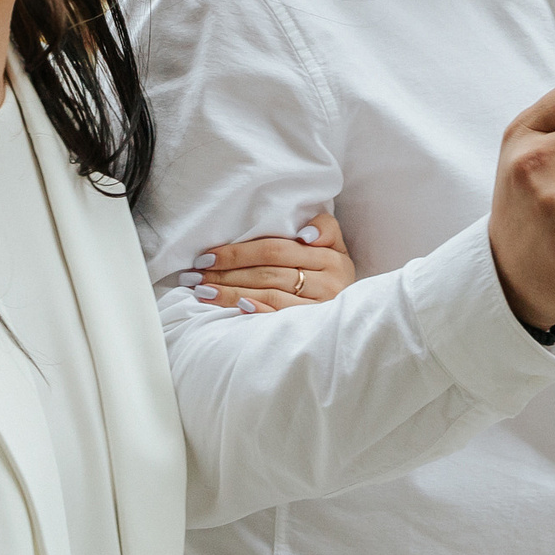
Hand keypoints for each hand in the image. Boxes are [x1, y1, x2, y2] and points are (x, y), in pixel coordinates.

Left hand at [183, 213, 353, 311]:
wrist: (358, 312)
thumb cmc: (332, 269)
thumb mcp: (335, 243)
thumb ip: (324, 228)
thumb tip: (304, 234)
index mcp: (331, 256)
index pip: (276, 250)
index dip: (239, 252)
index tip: (208, 256)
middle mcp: (329, 282)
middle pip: (268, 272)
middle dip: (227, 272)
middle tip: (196, 274)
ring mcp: (320, 307)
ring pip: (269, 294)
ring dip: (231, 293)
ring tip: (203, 291)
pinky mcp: (312, 326)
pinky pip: (280, 317)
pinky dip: (257, 311)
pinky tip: (236, 307)